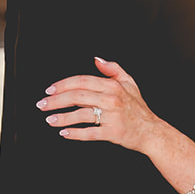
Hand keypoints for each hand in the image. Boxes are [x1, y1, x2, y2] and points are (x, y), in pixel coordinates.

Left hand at [39, 58, 163, 154]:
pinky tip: (64, 133)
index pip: (82, 81)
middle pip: (77, 96)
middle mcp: (112, 99)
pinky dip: (75, 134)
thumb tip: (96, 60)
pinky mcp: (112, 132)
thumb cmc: (138, 109)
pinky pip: (90, 133)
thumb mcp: (129, 83)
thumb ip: (113, 69)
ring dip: (62, 118)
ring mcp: (112, 116)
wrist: (152, 131)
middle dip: (56, 100)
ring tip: (49, 120)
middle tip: (42, 104)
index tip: (49, 90)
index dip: (62, 84)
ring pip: (81, 115)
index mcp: (113, 86)